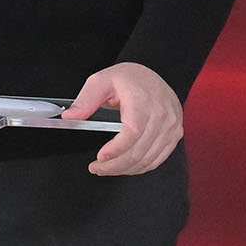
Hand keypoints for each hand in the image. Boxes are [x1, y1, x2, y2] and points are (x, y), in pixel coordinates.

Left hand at [64, 61, 181, 176]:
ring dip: (124, 169)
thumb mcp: (101, 81)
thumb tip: (69, 117)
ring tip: (106, 168)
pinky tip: (124, 166)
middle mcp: (163, 114)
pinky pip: (157, 159)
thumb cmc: (128, 79)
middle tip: (96, 167)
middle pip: (139, 151)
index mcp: (144, 100)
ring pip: (147, 160)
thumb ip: (85, 101)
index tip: (100, 157)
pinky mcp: (175, 135)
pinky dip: (139, 167)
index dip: (116, 149)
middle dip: (114, 165)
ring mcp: (171, 126)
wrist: (152, 76)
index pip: (133, 131)